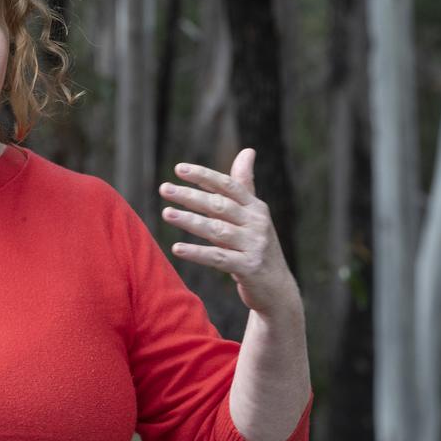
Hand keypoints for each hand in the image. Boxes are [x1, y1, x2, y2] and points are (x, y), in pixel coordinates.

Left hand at [159, 148, 300, 318]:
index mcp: (256, 207)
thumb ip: (244, 185)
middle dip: (190, 196)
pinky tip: (177, 249)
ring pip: (217, 230)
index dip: (204, 176)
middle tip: (164, 188)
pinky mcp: (249, 268)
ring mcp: (254, 246)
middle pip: (219, 205)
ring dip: (190, 221)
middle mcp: (257, 223)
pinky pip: (218, 258)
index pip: (228, 185)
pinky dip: (197, 253)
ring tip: (166, 213)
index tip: (179, 169)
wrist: (276, 289)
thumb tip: (248, 151)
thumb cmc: (257, 247)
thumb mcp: (253, 216)